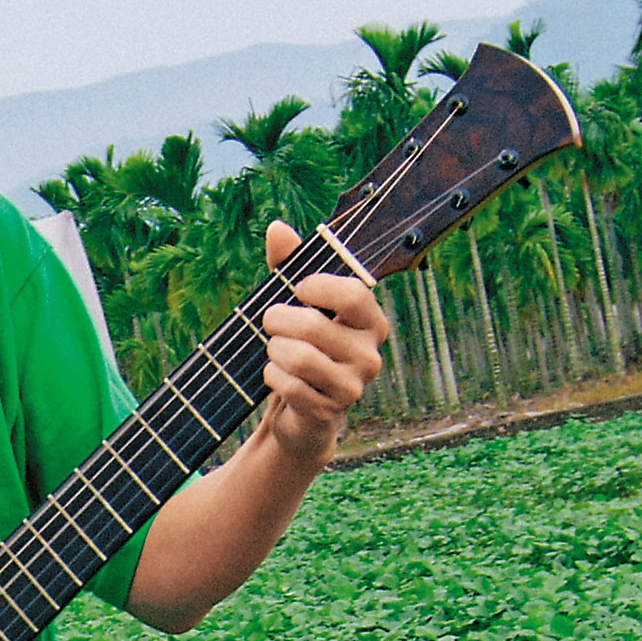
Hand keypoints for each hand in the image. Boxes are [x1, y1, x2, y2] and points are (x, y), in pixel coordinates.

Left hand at [253, 222, 389, 459]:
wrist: (300, 410)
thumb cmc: (300, 345)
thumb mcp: (295, 304)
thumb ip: (289, 265)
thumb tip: (277, 228)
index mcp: (371, 321)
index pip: (352, 293)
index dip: (317, 287)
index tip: (298, 289)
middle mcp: (370, 354)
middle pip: (313, 326)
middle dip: (278, 320)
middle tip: (270, 322)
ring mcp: (353, 386)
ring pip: (299, 357)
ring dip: (273, 350)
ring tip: (274, 350)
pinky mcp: (330, 412)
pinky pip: (288, 385)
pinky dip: (272, 377)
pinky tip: (276, 376)